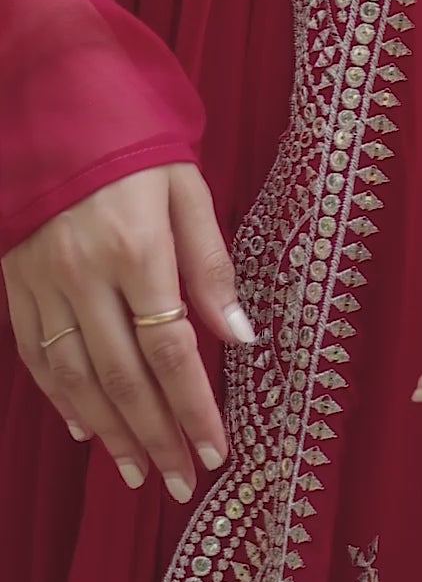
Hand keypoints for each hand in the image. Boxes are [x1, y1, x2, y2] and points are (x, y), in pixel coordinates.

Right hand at [1, 163, 254, 501]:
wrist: (52, 101)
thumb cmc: (133, 142)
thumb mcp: (187, 188)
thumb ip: (211, 263)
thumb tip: (239, 336)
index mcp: (135, 248)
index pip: (170, 347)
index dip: (192, 406)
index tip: (215, 449)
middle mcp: (83, 273)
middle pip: (123, 376)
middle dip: (156, 436)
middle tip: (182, 480)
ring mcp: (42, 281)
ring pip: (76, 377)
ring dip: (110, 432)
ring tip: (140, 472)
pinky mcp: (15, 281)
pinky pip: (36, 355)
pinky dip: (61, 398)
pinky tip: (85, 428)